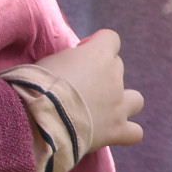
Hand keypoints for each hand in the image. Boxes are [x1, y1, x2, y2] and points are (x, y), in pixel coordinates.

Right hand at [11, 29, 145, 171]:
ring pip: (136, 99)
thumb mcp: (48, 61)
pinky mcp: (116, 131)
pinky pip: (135, 133)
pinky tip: (113, 133)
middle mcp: (114, 78)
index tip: (78, 55)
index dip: (96, 45)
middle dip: (101, 74)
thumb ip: (66, 61)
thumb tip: (64, 69)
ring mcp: (118, 106)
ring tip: (102, 109)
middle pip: (117, 68)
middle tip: (78, 87)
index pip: (111, 38)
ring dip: (122, 102)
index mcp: (98, 54)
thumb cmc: (36, 85)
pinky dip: (127, 132)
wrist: (40, 117)